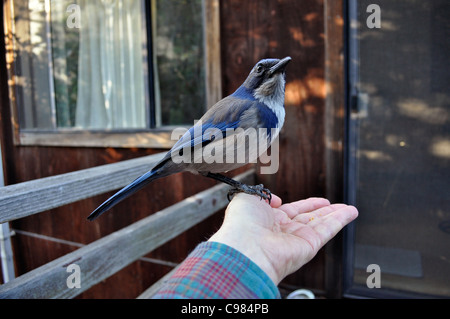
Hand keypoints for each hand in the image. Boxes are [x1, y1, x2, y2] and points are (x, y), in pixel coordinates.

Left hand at [208, 193, 357, 284]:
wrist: (245, 247)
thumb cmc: (241, 224)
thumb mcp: (248, 198)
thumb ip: (264, 194)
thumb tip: (277, 200)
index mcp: (268, 220)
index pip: (291, 211)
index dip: (305, 205)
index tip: (318, 201)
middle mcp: (283, 231)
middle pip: (309, 218)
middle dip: (323, 211)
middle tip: (335, 205)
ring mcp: (297, 240)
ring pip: (321, 224)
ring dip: (337, 215)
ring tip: (350, 208)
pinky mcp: (309, 246)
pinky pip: (328, 230)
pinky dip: (341, 220)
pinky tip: (350, 212)